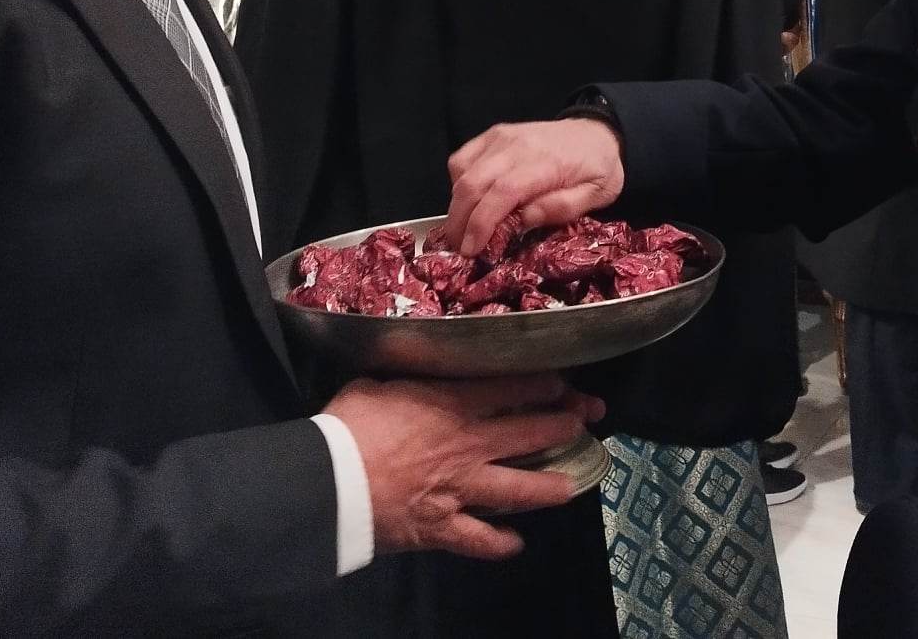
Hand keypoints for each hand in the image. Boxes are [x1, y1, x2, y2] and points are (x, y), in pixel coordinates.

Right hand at [325, 373, 602, 559]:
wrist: (329, 482)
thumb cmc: (348, 426)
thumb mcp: (379, 384)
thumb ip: (406, 381)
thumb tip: (407, 372)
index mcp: (453, 404)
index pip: (513, 389)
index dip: (546, 385)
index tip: (563, 383)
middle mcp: (468, 445)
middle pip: (530, 433)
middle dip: (565, 424)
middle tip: (587, 419)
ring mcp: (460, 489)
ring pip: (519, 489)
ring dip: (549, 487)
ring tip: (572, 486)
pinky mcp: (442, 527)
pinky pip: (480, 540)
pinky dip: (499, 544)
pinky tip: (515, 543)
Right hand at [444, 118, 625, 256]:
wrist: (597, 132)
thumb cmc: (598, 167)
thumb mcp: (597, 194)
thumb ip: (563, 207)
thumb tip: (526, 219)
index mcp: (546, 163)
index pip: (503, 192)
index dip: (482, 223)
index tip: (472, 250)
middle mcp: (518, 145)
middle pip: (474, 183)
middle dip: (460, 222)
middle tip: (461, 249)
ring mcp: (502, 137)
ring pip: (462, 172)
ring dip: (456, 206)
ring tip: (463, 230)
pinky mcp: (493, 134)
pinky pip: (462, 158)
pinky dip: (457, 183)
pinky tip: (469, 201)